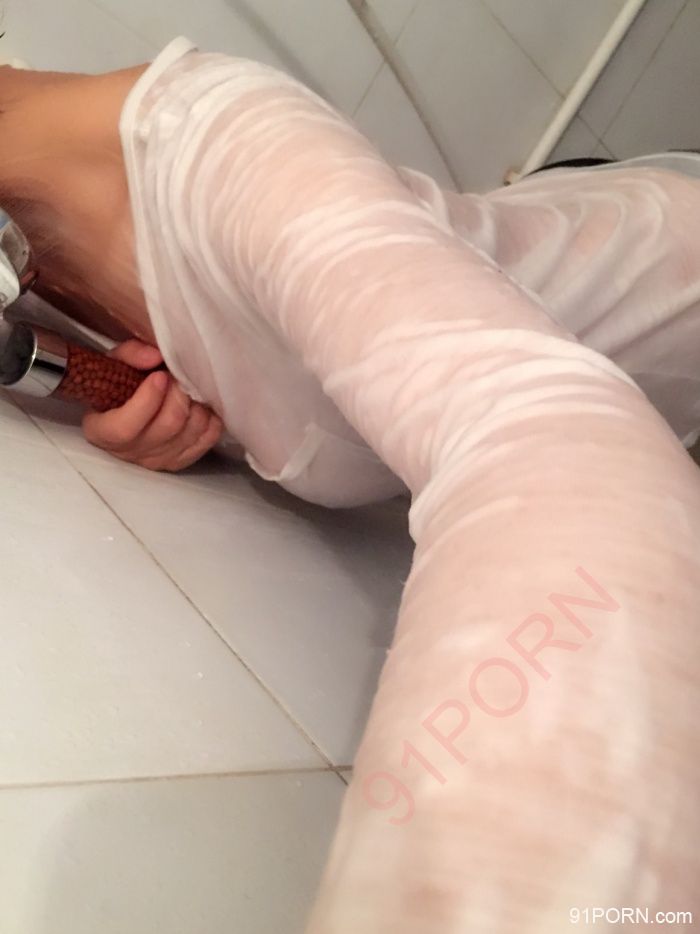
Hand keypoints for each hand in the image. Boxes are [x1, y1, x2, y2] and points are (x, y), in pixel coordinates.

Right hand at [82, 340, 223, 470]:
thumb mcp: (114, 363)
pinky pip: (206, 441)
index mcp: (102, 431)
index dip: (147, 400)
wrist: (126, 407)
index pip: (125, 427)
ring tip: (188, 388)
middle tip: (178, 376)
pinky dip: (210, 420)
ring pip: (190, 432)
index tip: (159, 376)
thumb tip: (155, 357)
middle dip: (178, 395)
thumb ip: (130, 354)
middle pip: (168, 426)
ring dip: (196, 405)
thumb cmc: (117, 385)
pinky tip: (201, 405)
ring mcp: (157, 460)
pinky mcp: (179, 461)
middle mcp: (130, 452)